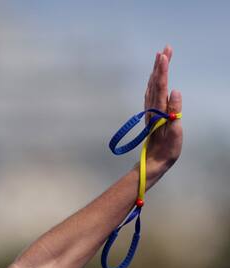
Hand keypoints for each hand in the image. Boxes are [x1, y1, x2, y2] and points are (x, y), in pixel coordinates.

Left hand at [144, 46, 182, 175]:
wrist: (154, 161)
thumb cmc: (166, 149)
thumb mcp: (174, 131)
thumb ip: (174, 111)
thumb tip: (175, 91)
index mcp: (158, 110)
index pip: (160, 85)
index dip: (162, 69)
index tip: (164, 54)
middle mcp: (152, 108)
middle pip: (156, 82)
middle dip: (160, 64)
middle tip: (166, 48)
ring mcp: (151, 111)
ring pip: (152, 86)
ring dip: (156, 71)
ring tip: (161, 57)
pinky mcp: (152, 114)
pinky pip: (151, 93)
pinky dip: (154, 82)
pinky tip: (154, 78)